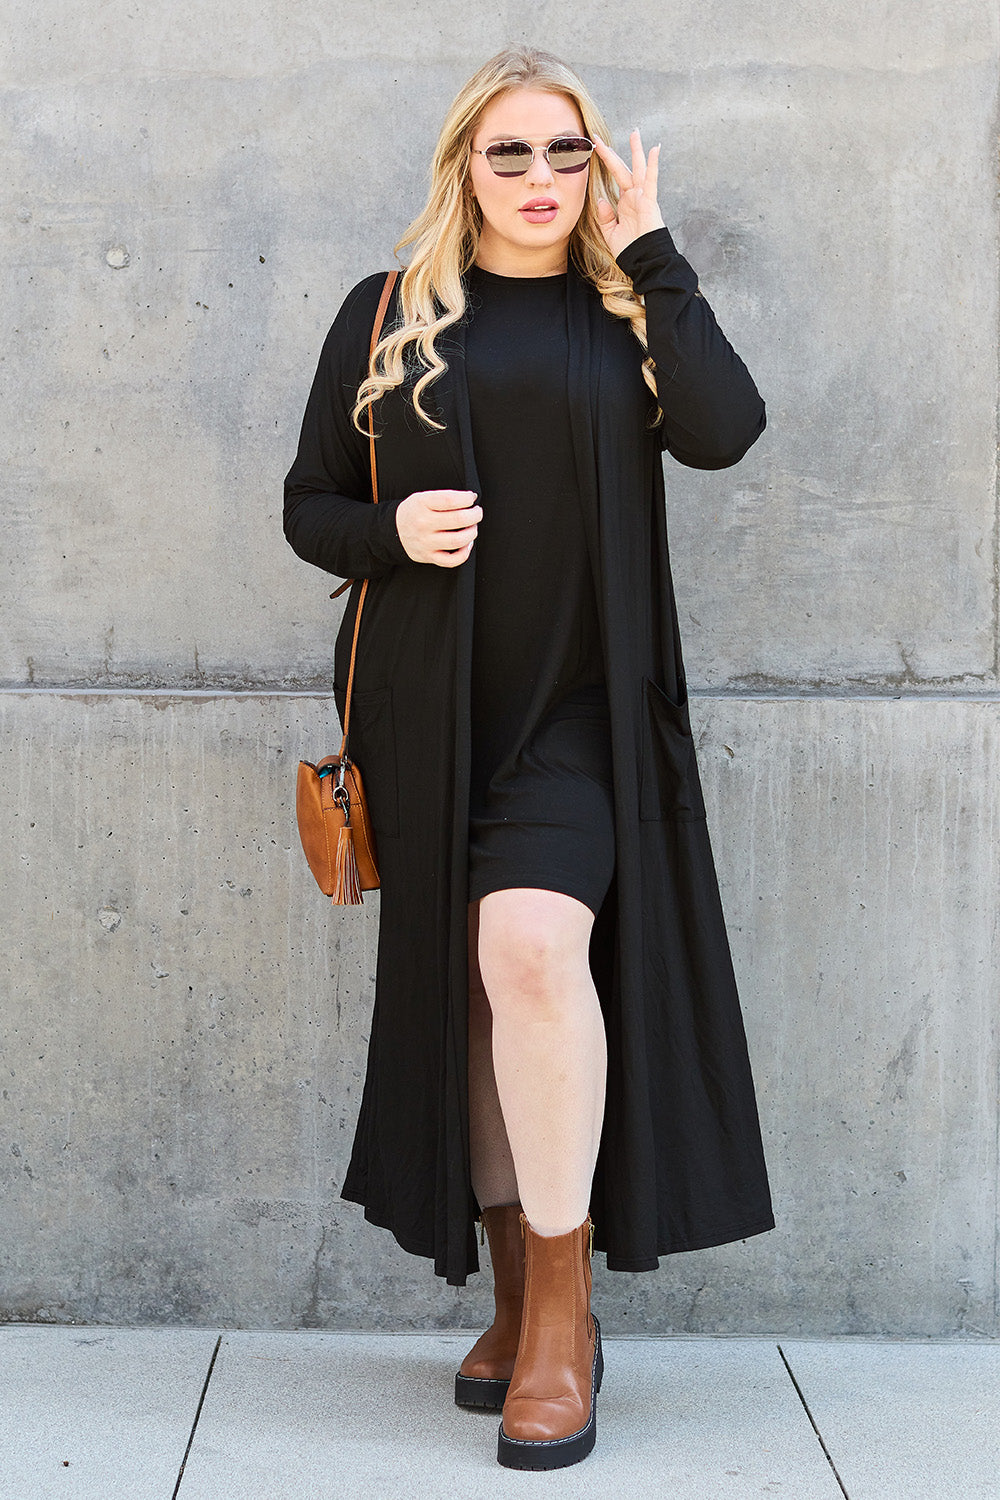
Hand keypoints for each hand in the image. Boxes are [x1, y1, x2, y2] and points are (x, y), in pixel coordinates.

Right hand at [395, 489, 481, 566]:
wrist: (393, 531)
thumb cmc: (413, 513)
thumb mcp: (422, 497)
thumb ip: (443, 497)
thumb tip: (470, 499)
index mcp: (421, 504)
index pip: (451, 500)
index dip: (467, 498)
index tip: (471, 498)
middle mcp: (423, 523)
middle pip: (459, 519)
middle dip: (475, 515)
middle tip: (476, 512)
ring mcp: (426, 542)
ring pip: (458, 540)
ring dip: (472, 533)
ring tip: (472, 527)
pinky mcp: (429, 556)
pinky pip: (452, 560)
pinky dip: (464, 553)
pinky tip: (466, 544)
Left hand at [592, 129, 664, 259]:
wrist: (643, 262)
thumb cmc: (630, 251)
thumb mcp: (611, 233)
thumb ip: (605, 217)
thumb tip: (600, 199)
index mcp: (625, 202)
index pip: (614, 177)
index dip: (604, 162)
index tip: (594, 148)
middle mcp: (634, 196)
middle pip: (622, 168)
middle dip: (610, 152)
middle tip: (598, 136)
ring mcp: (642, 197)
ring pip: (639, 169)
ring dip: (636, 150)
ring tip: (635, 132)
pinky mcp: (650, 202)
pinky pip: (651, 181)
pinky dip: (653, 165)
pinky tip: (654, 149)